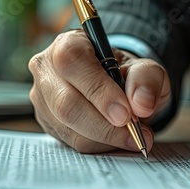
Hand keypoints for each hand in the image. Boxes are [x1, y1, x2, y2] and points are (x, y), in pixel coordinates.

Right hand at [28, 30, 170, 153]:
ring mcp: (42, 98)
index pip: (73, 63)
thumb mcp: (144, 68)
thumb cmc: (125, 72)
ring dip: (105, 139)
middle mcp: (47, 69)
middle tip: (134, 134)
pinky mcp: (47, 122)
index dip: (99, 91)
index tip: (126, 114)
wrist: (114, 85)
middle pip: (66, 104)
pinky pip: (71, 141)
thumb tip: (141, 104)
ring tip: (131, 137)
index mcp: (68, 44)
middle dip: (104, 125)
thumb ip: (147, 79)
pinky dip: (99, 145)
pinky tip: (115, 138)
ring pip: (69, 128)